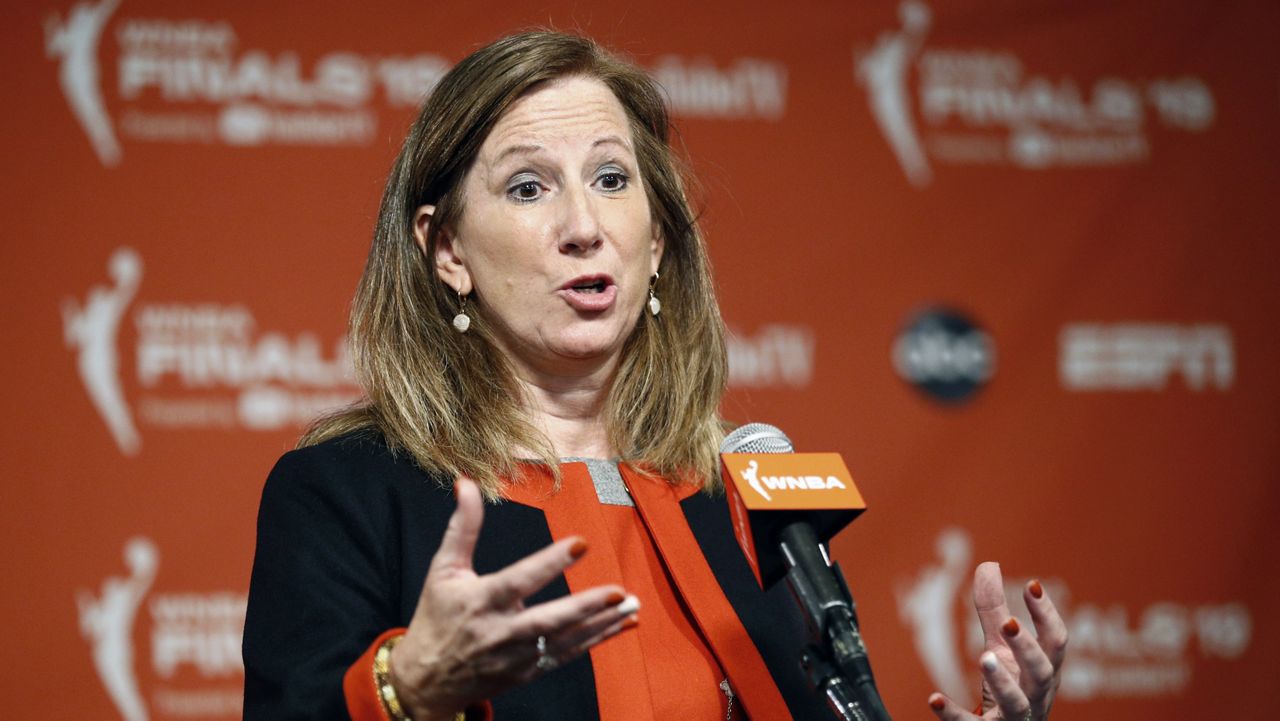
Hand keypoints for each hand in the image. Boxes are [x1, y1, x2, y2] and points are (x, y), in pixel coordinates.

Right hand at [389, 478, 636, 720]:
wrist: (427, 680)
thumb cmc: (437, 617)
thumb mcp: (443, 569)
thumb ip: (462, 527)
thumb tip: (465, 483)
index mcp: (481, 600)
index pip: (519, 580)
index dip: (549, 563)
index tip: (581, 543)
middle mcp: (502, 631)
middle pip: (549, 619)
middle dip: (586, 606)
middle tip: (619, 591)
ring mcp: (518, 655)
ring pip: (565, 639)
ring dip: (602, 623)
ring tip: (632, 605)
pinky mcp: (528, 672)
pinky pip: (568, 655)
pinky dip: (597, 640)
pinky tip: (622, 625)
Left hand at [928, 562, 1067, 720]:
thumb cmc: (1010, 688)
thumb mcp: (1000, 648)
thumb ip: (994, 610)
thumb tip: (989, 564)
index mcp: (1043, 670)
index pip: (1055, 642)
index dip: (1046, 614)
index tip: (1031, 585)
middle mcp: (1036, 695)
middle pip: (1043, 672)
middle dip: (1028, 648)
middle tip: (1010, 623)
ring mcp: (1015, 718)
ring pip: (1017, 703)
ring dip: (1003, 681)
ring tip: (985, 658)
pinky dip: (953, 714)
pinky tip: (933, 698)